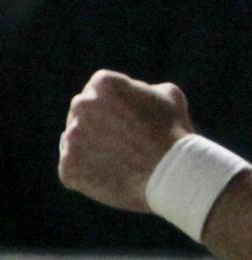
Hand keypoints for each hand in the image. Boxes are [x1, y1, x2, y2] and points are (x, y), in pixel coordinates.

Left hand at [58, 70, 192, 212]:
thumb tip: (136, 94)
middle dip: (100, 123)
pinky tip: (112, 176)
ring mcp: (72, 136)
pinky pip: (72, 167)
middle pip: (84, 112)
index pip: (99, 90)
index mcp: (104, 84)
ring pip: (76, 140)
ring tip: (122, 162)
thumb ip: (145, 89)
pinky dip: (87, 172)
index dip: (116, 105)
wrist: (174, 173)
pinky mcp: (68, 166)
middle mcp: (82, 105)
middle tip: (125, 142)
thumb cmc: (176, 133)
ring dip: (92, 147)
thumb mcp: (170, 96)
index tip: (131, 120)